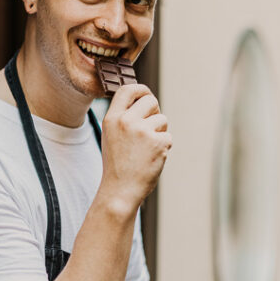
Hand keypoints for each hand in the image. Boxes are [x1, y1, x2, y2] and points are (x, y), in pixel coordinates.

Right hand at [98, 84, 170, 207]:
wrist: (119, 190)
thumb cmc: (117, 165)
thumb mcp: (111, 136)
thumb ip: (124, 118)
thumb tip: (145, 102)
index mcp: (111, 118)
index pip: (128, 89)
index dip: (141, 89)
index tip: (146, 95)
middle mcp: (126, 121)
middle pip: (151, 100)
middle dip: (155, 112)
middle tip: (150, 129)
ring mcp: (142, 131)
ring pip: (162, 120)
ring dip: (160, 132)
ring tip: (146, 149)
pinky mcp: (158, 142)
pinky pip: (168, 137)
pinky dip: (164, 148)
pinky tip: (151, 159)